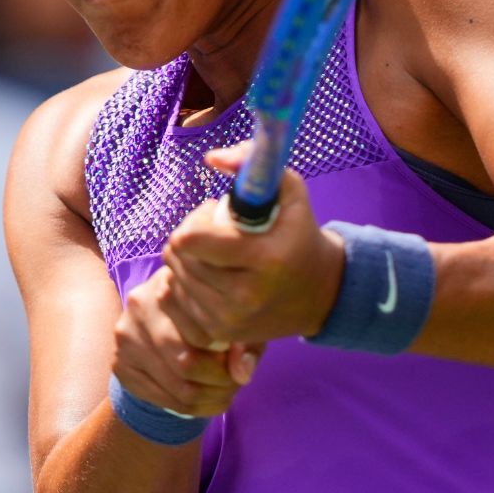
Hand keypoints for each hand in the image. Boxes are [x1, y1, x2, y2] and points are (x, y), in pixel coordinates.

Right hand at [113, 265, 260, 418]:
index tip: (241, 367)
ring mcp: (125, 334)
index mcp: (172, 281)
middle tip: (235, 386)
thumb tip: (242, 374)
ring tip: (225, 394)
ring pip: (176, 387)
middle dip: (219, 384)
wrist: (161, 320)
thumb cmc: (208, 315)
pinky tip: (205, 401)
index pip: (205, 332)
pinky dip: (189, 409)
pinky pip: (160, 399)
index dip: (229, 359)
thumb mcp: (234, 320)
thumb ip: (245, 344)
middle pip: (186, 362)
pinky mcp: (119, 363)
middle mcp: (141, 303)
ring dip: (207, 400)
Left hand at [159, 144, 346, 347]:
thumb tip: (211, 158)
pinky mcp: (219, 335)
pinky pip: (173, 301)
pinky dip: (183, 284)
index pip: (191, 239)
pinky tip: (206, 277)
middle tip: (215, 233)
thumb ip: (251, 163)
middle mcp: (245, 296)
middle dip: (189, 237)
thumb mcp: (288, 190)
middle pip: (178, 257)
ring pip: (173, 278)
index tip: (215, 215)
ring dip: (186, 261)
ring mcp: (230, 320)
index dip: (196, 219)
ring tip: (215, 255)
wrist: (320, 294)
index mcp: (264, 259)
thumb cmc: (299, 234)